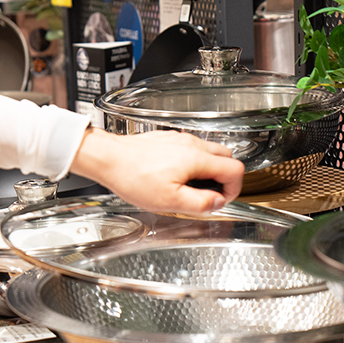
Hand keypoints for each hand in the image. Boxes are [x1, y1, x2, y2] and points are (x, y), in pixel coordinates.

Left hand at [71, 128, 244, 212]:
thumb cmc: (133, 177)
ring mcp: (180, 139)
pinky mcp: (168, 140)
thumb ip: (200, 203)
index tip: (222, 201)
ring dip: (210, 170)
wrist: (108, 158)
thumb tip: (218, 202)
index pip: (235, 170)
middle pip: (227, 157)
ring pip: (210, 152)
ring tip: (193, 187)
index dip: (234, 189)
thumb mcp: (170, 202)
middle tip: (211, 195)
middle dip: (225, 178)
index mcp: (197, 159)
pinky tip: (177, 177)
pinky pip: (192, 149)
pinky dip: (194, 163)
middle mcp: (191, 144)